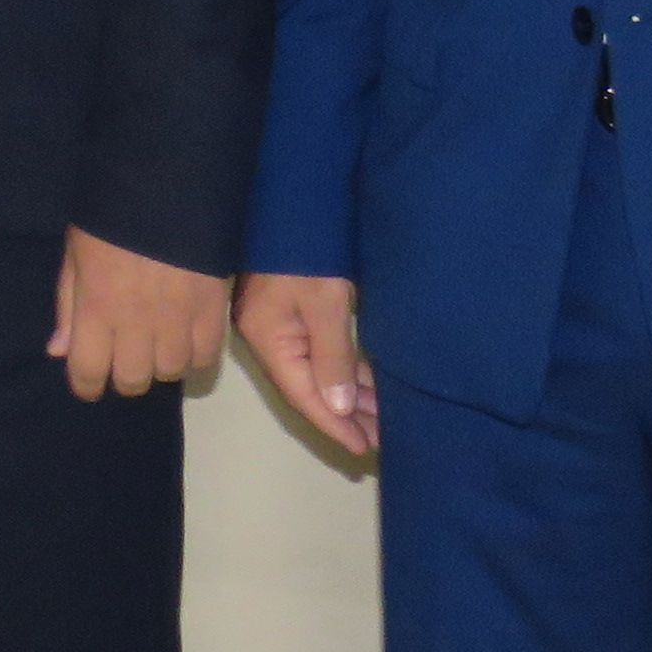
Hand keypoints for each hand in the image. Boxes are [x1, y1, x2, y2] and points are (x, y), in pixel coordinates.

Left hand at [54, 227, 228, 399]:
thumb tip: (59, 352)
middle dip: (124, 376)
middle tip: (124, 357)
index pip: (88, 372)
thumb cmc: (111, 214)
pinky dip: (194, 356)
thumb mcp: (76, 253)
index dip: (86, 385)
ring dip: (160, 365)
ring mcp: (178, 320)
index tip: (88, 382)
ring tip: (156, 345)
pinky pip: (206, 356)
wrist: (167, 183)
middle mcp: (136, 324)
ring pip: (170, 373)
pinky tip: (186, 339)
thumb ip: (67, 305)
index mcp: (96, 308)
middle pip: (132, 381)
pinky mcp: (212, 311)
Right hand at [235, 270, 374, 455]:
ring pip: (316, 371)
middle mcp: (270, 338)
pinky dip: (343, 370)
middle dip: (344, 415)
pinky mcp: (293, 311)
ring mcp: (279, 324)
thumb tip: (338, 408)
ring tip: (381, 419)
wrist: (294, 201)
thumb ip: (332, 358)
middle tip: (381, 440)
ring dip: (347, 395)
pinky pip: (320, 352)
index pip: (304, 394)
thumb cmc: (308, 254)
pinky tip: (366, 384)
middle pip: (308, 387)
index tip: (363, 449)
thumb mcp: (326, 305)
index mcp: (270, 340)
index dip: (333, 424)